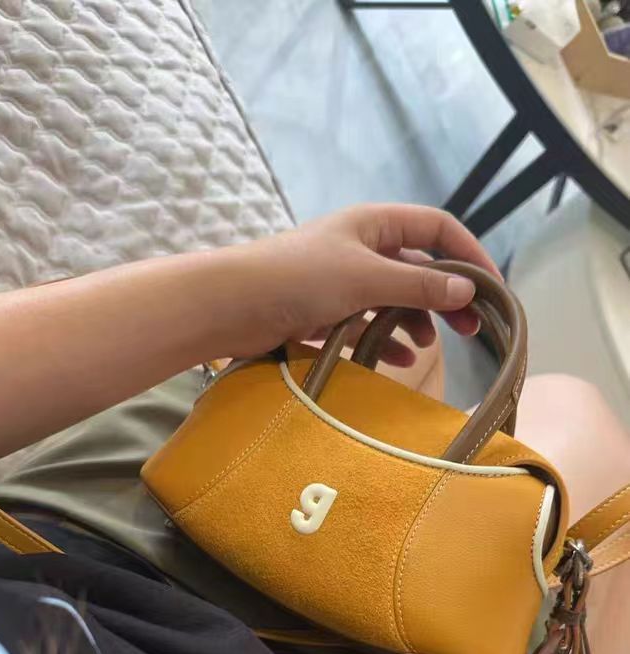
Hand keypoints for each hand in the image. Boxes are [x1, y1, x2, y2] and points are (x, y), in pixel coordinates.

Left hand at [224, 203, 500, 363]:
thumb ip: (418, 285)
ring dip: (414, 322)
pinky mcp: (322, 313)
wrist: (230, 306)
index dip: (469, 255)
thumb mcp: (366, 278)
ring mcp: (341, 281)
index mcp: (374, 224)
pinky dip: (385, 341)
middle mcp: (361, 247)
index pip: (438, 228)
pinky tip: (399, 361)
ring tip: (426, 349)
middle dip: (445, 296)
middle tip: (470, 330)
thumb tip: (467, 292)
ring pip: (393, 299)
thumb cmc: (297, 279)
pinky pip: (366, 325)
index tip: (491, 292)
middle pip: (419, 266)